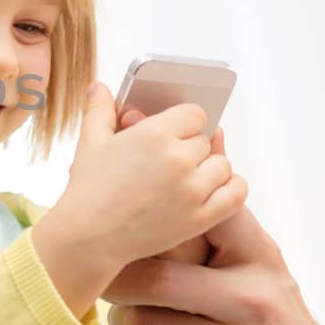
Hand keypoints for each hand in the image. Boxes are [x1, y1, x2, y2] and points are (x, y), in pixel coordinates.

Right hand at [37, 83, 246, 277]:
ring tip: (189, 178)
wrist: (88, 237)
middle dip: (191, 149)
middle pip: (205, 141)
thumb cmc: (88, 190)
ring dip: (209, 170)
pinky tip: (217, 189)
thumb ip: (99, 109)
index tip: (177, 133)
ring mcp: (191, 190)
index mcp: (154, 133)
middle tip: (173, 162)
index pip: (194, 114)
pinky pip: (236, 193)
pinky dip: (231, 189)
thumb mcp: (90, 142)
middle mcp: (178, 158)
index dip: (186, 123)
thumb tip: (99, 86)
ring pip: (222, 166)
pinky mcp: (200, 217)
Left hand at [104, 202, 324, 324]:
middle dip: (120, 281)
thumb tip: (191, 159)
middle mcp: (254, 301)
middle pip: (160, 279)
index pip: (209, 216)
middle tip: (108, 281)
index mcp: (261, 260)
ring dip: (121, 321)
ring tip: (123, 316)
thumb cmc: (267, 319)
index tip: (134, 225)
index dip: (162, 216)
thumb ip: (222, 228)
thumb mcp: (260, 268)